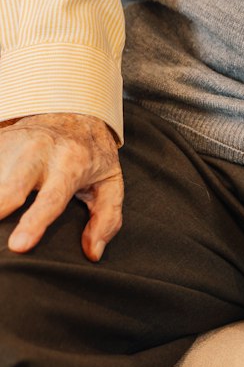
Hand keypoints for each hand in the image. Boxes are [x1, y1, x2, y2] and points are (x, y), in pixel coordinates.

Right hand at [0, 113, 122, 258]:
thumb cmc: (90, 155)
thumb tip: (93, 253)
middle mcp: (38, 152)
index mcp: (70, 164)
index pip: (51, 198)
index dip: (34, 223)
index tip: (18, 246)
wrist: (71, 113)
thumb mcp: (110, 183)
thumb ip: (106, 219)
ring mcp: (12, 145)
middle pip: (9, 186)